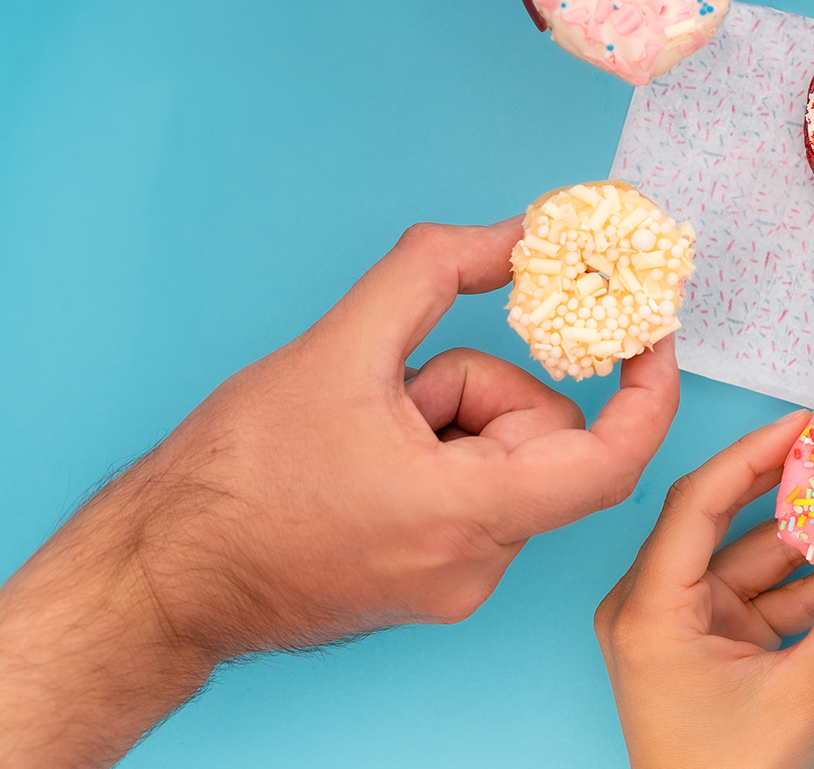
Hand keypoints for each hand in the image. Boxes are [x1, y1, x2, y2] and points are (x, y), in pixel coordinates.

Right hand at [0, 219, 678, 765]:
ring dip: (446, 416)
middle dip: (478, 385)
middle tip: (397, 389)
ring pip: (503, 458)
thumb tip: (516, 233)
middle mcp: (478, 563)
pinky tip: (361, 455)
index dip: (649, 387)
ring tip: (362, 427)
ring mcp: (457, 580)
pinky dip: (434, 451)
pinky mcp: (432, 580)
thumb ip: (435, 271)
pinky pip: (474, 490)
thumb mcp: (338, 347)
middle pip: (539, 436)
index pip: (612, 459)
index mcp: (469, 514)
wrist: (161, 576)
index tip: (652, 329)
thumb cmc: (234, 479)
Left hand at [595, 411, 813, 768]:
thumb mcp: (807, 688)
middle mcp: (652, 608)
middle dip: (792, 485)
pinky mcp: (705, 642)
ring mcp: (679, 625)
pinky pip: (761, 594)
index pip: (699, 504)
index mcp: (650, 613)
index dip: (755, 454)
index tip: (807, 423)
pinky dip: (810, 580)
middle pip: (726, 522)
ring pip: (753, 559)